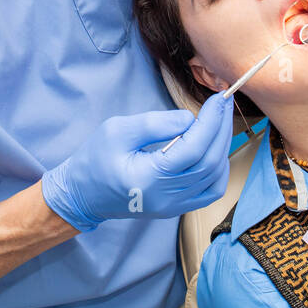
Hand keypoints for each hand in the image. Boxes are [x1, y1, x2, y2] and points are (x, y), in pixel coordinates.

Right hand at [40, 95, 233, 231]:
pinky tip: (215, 149)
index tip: (218, 98)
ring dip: (222, 146)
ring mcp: (173, 207)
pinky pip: (209, 191)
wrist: (83, 194)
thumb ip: (154, 124)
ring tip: (219, 121)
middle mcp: (166, 197)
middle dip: (221, 129)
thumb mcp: (117, 130)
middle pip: (210, 162)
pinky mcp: (176, 208)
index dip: (211, 122)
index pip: (193, 149)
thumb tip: (189, 119)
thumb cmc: (95, 159)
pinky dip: (219, 169)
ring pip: (214, 177)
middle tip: (224, 103)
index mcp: (149, 178)